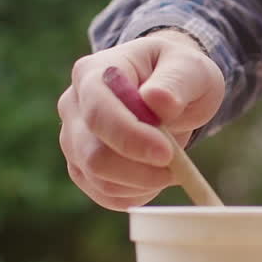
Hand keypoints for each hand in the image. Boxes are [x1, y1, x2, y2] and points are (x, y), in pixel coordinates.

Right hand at [58, 30, 223, 209]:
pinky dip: (136, 194)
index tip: (166, 153)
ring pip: (98, 179)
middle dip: (138, 169)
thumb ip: (175, 81)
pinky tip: (156, 177)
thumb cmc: (178, 72)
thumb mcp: (189, 66)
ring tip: (172, 167)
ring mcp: (73, 139)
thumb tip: (157, 101)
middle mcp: (73, 106)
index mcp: (92, 73)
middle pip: (92, 154)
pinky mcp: (82, 167)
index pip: (98, 112)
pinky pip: (105, 195)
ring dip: (142, 183)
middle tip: (177, 167)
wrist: (169, 89)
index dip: (130, 138)